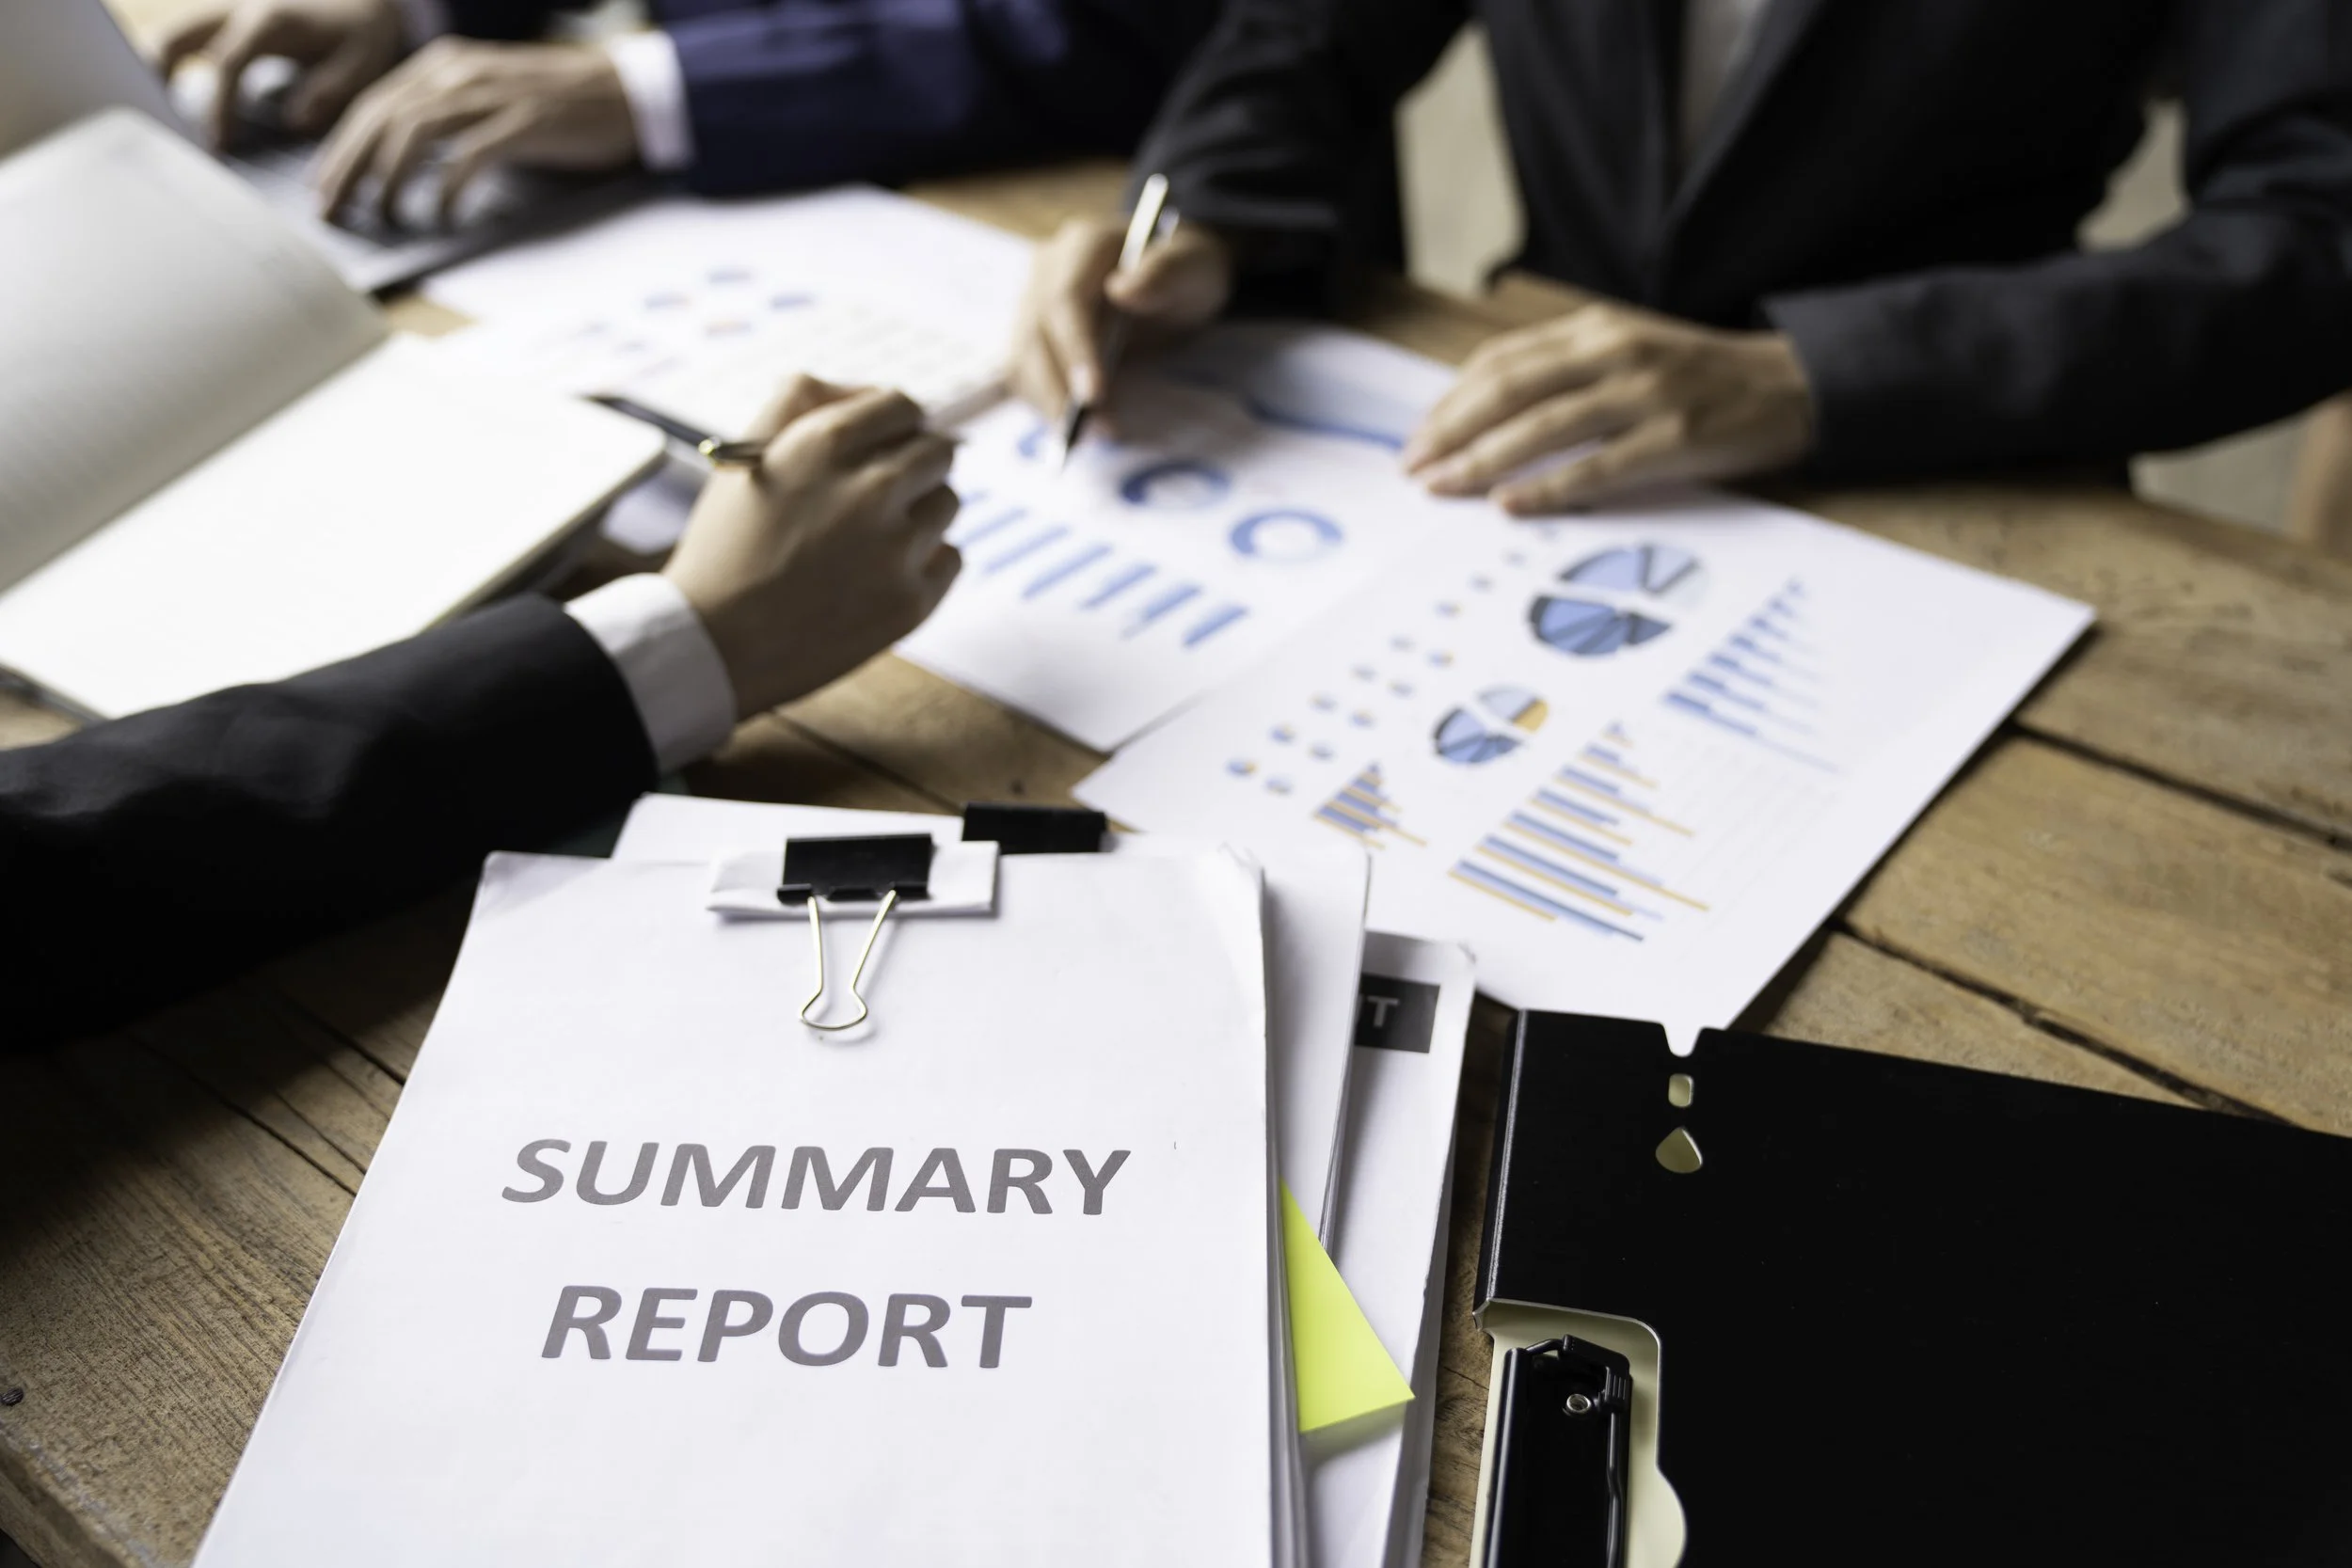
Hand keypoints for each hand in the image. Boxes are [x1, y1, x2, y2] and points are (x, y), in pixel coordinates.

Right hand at [158, 0, 404, 145]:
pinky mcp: (227, 24)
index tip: (216, 144)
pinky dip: (173, 70)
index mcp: (269, 20)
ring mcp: (227, 13)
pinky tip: (174, 108)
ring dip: (158, 74)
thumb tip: (294, 120)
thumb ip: (331, 89)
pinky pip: (189, 44)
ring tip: (156, 122)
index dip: (218, 105)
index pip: (228, 63)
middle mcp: (239, 10)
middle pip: (176, 37)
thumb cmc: (363, 32)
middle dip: (156, 79)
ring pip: (174, 37)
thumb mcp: (363, 61)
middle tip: (155, 127)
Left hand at [313, 38, 638, 228]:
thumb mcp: (488, 91)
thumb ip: (445, 109)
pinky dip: (447, 187)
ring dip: (389, 179)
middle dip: (349, 168)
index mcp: (444, 62)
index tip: (324, 187)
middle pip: (383, 118)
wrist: (625, 92)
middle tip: (333, 211)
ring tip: (383, 216)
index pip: (374, 104)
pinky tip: (439, 213)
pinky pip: (468, 156)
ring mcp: (491, 95)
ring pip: (415, 133)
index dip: (341, 148)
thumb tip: (396, 153)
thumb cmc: (558, 101)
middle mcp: (459, 71)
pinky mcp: (522, 123)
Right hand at [664, 378, 960, 718]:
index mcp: (826, 442)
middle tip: (885, 495)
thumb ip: (803, 399)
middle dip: (915, 467)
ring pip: (947, 504)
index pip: (903, 406)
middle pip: (939, 452)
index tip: (890, 444)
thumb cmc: (725, 546)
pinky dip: (926, 563)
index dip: (897, 425)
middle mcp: (871, 487)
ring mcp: (897, 547)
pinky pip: (950, 558)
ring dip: (920, 515)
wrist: (713, 646)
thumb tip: (868, 392)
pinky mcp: (911, 600)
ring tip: (868, 543)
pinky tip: (879, 577)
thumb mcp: (746, 453)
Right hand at [1008, 214, 1233, 417]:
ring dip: (1050, 403)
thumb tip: (1122, 291)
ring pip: (1021, 360)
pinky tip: (1073, 426)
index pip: (1064, 300)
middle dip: (1060, 390)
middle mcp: (1047, 271)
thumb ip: (1165, 273)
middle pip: (1034, 335)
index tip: (1092, 395)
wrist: (1175, 277)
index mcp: (1084, 245)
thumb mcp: (1193, 267)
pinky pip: (1023, 373)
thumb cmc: (1186, 271)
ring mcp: (1033, 302)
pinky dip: (1040, 403)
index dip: (1074, 350)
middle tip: (1096, 432)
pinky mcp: (1033, 334)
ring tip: (1093, 435)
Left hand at [1403, 302, 1816, 513]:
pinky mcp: (1674, 440)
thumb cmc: (1699, 378)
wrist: (1793, 386)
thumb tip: (1487, 414)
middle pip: (1510, 389)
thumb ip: (1566, 371)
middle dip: (1451, 429)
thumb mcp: (1628, 351)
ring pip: (1543, 426)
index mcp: (1597, 328)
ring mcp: (1646, 395)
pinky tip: (1509, 505)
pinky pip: (1596, 468)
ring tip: (1444, 487)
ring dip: (1483, 460)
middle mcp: (1616, 352)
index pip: (1503, 361)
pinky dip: (1547, 488)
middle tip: (1413, 467)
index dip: (1451, 400)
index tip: (1418, 437)